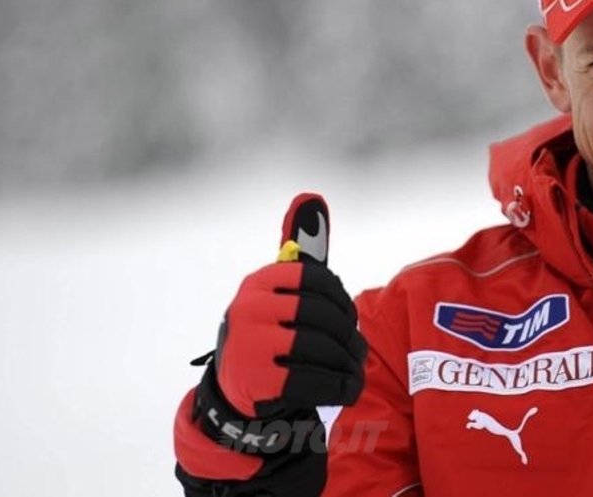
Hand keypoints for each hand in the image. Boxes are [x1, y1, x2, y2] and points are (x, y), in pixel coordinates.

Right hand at [194, 194, 367, 450]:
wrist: (236, 396)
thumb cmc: (272, 335)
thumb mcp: (284, 293)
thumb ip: (301, 248)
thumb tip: (310, 196)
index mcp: (259, 282)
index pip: (318, 280)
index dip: (342, 301)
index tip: (348, 319)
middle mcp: (248, 307)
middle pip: (322, 316)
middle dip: (348, 337)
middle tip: (357, 352)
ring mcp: (248, 343)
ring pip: (321, 349)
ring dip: (347, 364)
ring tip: (354, 371)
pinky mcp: (256, 379)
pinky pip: (315, 380)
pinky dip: (340, 386)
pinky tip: (347, 389)